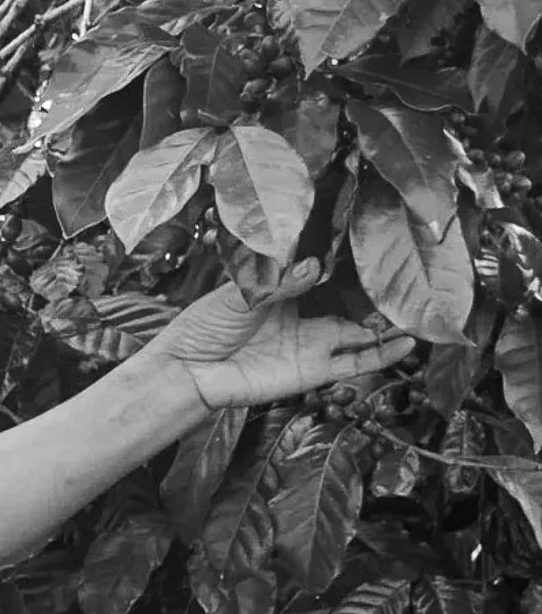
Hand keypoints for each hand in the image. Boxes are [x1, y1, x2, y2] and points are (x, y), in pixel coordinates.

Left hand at [140, 258, 417, 410]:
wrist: (188, 371)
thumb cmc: (205, 326)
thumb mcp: (240, 295)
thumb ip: (278, 282)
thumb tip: (316, 265)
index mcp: (287, 289)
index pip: (328, 271)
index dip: (352, 260)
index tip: (381, 241)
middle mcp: (306, 315)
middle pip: (353, 301)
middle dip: (382, 293)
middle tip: (413, 277)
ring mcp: (313, 343)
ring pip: (363, 332)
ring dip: (392, 324)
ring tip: (424, 312)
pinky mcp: (313, 371)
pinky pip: (355, 364)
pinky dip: (382, 356)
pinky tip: (408, 344)